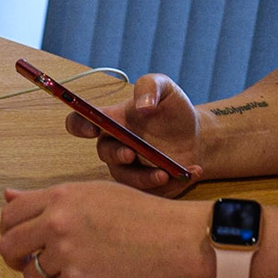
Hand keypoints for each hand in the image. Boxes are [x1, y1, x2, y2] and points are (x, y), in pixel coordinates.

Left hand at [0, 181, 212, 277]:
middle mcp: (57, 223)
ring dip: (46, 276)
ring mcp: (67, 254)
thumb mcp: (91, 193)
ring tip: (73, 268)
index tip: (19, 240)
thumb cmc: (137, 214)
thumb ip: (47, 199)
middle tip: (31, 263)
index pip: (10, 215)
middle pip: (9, 247)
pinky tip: (92, 277)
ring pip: (32, 274)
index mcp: (60, 197)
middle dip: (16, 259)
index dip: (9, 230)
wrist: (174, 240)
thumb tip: (7, 195)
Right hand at [65, 73, 202, 194]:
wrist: (198, 137)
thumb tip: (142, 106)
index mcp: (112, 120)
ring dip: (143, 177)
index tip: (92, 128)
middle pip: (104, 153)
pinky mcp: (147, 185)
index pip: (81, 122)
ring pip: (126, 178)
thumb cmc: (174, 111)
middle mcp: (116, 146)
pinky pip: (153, 190)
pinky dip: (173, 182)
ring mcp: (130, 168)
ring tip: (165, 173)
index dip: (79, 125)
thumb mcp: (166, 88)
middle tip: (131, 153)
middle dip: (116, 154)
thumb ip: (150, 87)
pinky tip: (192, 170)